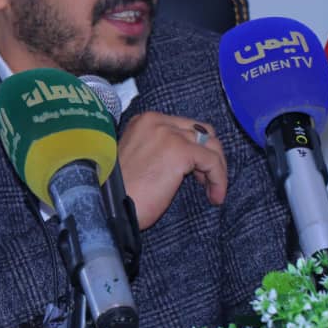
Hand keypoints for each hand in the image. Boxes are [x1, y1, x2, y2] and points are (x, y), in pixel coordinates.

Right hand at [117, 112, 227, 229]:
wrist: (108, 206)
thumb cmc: (120, 193)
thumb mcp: (139, 160)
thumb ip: (160, 150)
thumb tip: (189, 159)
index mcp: (144, 121)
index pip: (183, 126)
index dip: (196, 148)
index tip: (195, 174)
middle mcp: (157, 121)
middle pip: (201, 130)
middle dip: (209, 155)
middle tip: (204, 182)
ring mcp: (169, 133)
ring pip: (210, 144)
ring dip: (216, 169)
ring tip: (213, 192)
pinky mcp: (180, 150)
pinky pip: (212, 161)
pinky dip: (219, 179)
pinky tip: (214, 197)